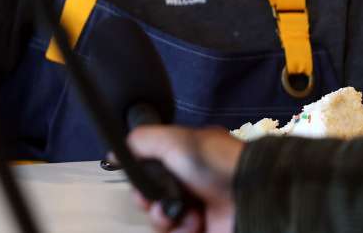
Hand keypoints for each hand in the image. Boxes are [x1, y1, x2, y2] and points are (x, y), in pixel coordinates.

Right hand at [127, 126, 243, 232]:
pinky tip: (192, 224)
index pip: (151, 171)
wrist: (249, 195)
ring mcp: (198, 210)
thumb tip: (114, 154)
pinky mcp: (204, 231)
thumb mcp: (171, 139)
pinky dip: (180, 231)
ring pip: (162, 219)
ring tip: (179, 213)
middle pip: (152, 197)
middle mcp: (190, 184)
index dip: (140, 178)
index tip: (138, 181)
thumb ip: (139, 142)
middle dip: (147, 200)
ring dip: (163, 217)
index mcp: (185, 159)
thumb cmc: (214, 163)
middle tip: (154, 200)